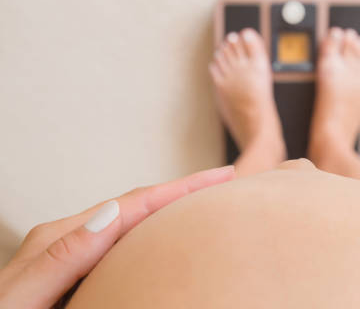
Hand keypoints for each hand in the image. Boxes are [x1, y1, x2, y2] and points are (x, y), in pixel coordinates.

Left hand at [0, 165, 233, 308]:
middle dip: (182, 191)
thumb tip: (113, 213)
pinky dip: (153, 234)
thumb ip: (65, 257)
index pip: (132, 204)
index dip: (180, 188)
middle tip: (225, 182)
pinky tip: (166, 240)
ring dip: (170, 209)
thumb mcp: (22, 296)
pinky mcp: (78, 271)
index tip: (221, 175)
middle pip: (138, 206)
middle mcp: (71, 238)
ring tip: (205, 203)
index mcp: (61, 237)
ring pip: (134, 224)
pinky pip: (125, 245)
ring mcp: (75, 254)